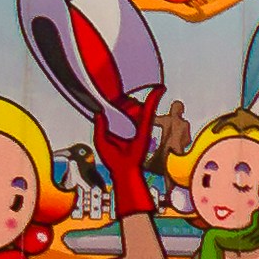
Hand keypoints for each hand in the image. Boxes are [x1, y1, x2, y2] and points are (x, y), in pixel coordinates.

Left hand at [96, 86, 170, 218]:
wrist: (123, 169)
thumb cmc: (112, 158)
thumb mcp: (100, 140)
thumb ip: (99, 126)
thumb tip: (99, 112)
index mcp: (119, 125)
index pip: (117, 107)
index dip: (114, 101)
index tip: (109, 92)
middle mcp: (129, 122)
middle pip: (126, 104)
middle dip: (121, 102)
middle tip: (114, 102)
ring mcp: (138, 123)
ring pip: (135, 105)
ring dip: (129, 104)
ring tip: (122, 115)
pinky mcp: (145, 126)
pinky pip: (150, 110)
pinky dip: (154, 99)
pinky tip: (159, 90)